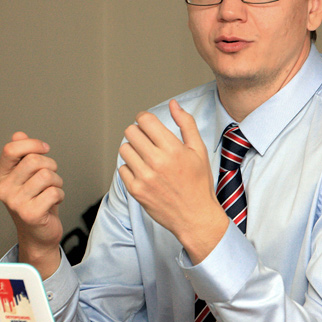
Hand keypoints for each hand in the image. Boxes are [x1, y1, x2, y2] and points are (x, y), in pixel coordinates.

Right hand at [0, 132, 63, 277]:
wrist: (38, 234)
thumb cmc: (35, 201)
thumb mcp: (28, 176)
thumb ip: (23, 154)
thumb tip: (18, 135)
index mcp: (2, 176)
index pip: (11, 149)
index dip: (32, 144)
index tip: (44, 148)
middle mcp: (4, 189)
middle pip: (34, 160)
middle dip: (51, 165)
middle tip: (51, 177)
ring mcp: (15, 202)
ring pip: (47, 175)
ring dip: (57, 181)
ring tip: (53, 190)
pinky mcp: (30, 214)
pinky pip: (54, 192)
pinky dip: (60, 195)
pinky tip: (53, 202)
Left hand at [118, 100, 228, 263]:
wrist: (195, 217)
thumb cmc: (199, 183)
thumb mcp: (198, 150)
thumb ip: (186, 124)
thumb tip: (173, 104)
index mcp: (173, 149)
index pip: (145, 120)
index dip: (144, 118)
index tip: (148, 124)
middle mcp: (156, 161)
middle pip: (131, 131)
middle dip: (138, 132)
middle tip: (147, 140)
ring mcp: (144, 177)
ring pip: (124, 149)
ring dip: (133, 149)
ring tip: (145, 156)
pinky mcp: (136, 191)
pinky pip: (122, 169)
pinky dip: (130, 168)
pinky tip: (143, 172)